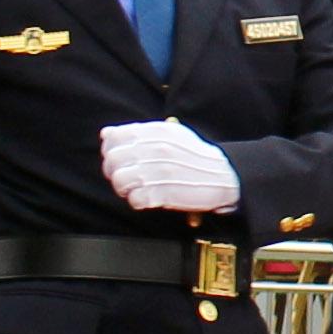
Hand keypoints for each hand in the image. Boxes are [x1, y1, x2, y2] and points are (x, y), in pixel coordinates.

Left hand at [98, 118, 242, 214]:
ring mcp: (160, 172)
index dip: (110, 151)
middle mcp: (156, 149)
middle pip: (113, 161)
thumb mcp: (171, 134)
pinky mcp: (164, 193)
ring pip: (119, 181)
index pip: (114, 138)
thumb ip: (138, 133)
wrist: (226, 175)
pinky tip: (148, 198)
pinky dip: (138, 201)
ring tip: (137, 189)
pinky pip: (134, 200)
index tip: (119, 159)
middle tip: (127, 179)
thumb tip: (106, 134)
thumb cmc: (195, 156)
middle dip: (114, 172)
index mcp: (156, 131)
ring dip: (124, 189)